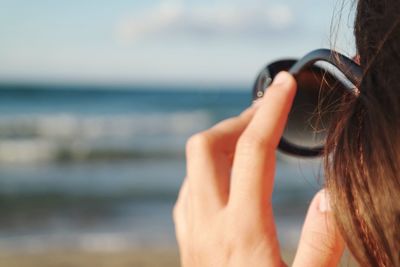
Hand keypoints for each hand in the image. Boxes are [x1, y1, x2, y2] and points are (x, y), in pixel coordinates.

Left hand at [173, 72, 343, 266]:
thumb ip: (322, 243)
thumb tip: (329, 195)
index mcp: (241, 230)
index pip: (254, 151)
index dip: (272, 111)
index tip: (285, 84)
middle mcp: (207, 223)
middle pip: (204, 146)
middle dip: (236, 121)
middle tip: (266, 116)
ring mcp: (190, 232)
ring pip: (192, 166)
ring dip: (219, 144)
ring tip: (250, 141)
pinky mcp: (185, 241)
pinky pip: (188, 190)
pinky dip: (206, 170)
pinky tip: (227, 178)